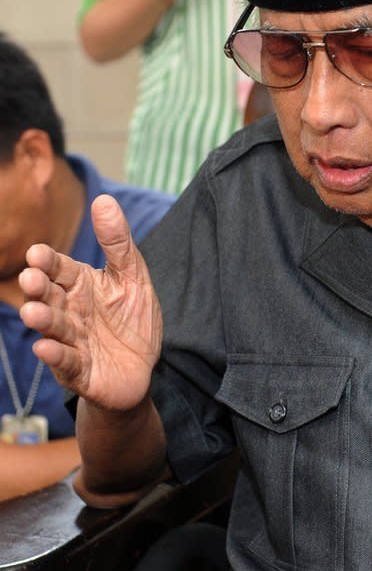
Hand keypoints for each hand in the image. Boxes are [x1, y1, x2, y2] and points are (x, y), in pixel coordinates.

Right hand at [19, 195, 162, 412]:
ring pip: (53, 328)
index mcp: (80, 285)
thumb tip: (104, 199)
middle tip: (30, 279)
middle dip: (38, 289)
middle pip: (49, 297)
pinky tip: (46, 347)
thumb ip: (117, 242)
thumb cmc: (132, 318)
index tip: (37, 253)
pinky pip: (65, 362)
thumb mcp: (132, 276)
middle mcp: (69, 311)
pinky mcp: (79, 371)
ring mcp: (71, 341)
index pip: (59, 269)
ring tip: (33, 312)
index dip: (48, 262)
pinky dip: (55, 356)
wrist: (141, 368)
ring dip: (42, 321)